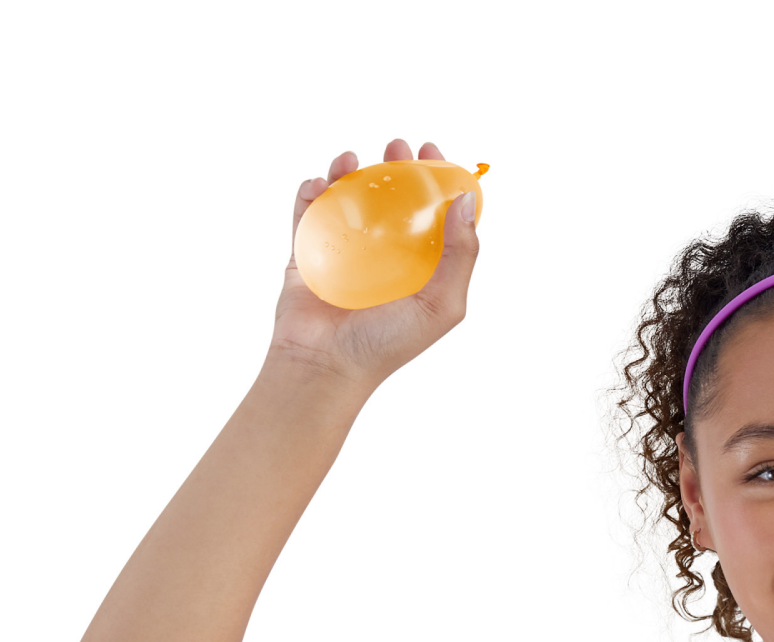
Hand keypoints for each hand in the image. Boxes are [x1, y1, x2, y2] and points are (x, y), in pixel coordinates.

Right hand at [268, 138, 479, 388]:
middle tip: (397, 144)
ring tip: (351, 159)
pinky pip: (306, 211)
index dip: (436, 182)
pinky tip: (319, 183)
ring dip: (349, 170)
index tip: (434, 154)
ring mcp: (343, 253)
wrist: (327, 365)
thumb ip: (461, 256)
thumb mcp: (441, 304)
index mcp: (417, 268)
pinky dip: (310, 190)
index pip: (432, 216)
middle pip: (390, 198)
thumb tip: (466, 201)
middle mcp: (383, 257)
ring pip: (347, 197)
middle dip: (395, 164)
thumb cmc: (388, 344)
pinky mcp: (306, 253)